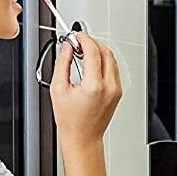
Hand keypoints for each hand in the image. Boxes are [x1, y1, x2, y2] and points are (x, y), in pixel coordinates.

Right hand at [50, 32, 121, 150]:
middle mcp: (109, 86)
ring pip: (112, 58)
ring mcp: (116, 89)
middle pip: (105, 52)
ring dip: (98, 50)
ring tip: (83, 51)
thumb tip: (67, 47)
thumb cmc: (70, 121)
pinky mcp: (118, 91)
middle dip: (92, 42)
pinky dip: (104, 60)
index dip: (84, 39)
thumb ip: (62, 64)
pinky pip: (113, 68)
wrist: (83, 139)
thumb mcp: (58, 90)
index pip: (93, 52)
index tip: (76, 36)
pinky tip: (91, 62)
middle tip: (78, 41)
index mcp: (94, 86)